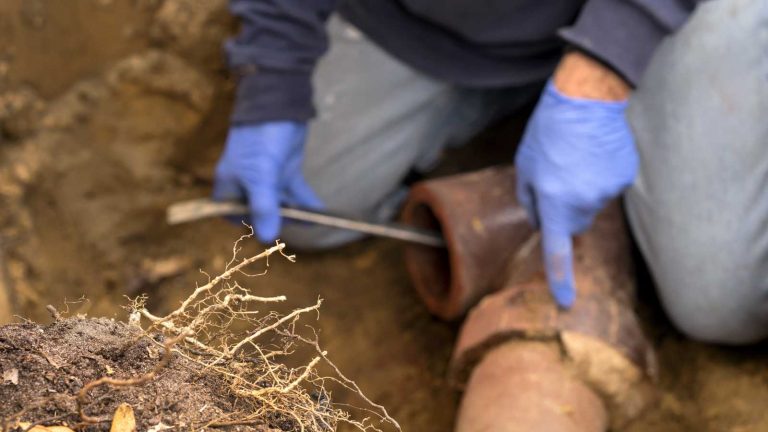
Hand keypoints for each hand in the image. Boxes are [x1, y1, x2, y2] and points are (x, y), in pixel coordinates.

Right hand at [212, 121, 322, 241]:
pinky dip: (307, 202)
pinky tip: (321, 212)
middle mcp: (246, 184)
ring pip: (281, 203)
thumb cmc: (261, 138)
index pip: (233, 215)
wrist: (279, 102)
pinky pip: (296, 192)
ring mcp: (267, 177)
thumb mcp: (261, 175)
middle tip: (301, 225)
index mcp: (230, 185)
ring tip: (317, 223)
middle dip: (279, 221)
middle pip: (260, 212)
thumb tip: (267, 238)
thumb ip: (264, 206)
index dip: (249, 223)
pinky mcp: (285, 169)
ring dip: (297, 214)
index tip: (270, 227)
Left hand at [515, 79, 637, 307]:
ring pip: (592, 204)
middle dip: (565, 211)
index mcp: (555, 201)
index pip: (557, 250)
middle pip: (575, 223)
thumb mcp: (525, 165)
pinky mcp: (626, 176)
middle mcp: (585, 201)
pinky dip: (600, 177)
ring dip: (582, 190)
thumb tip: (539, 223)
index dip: (560, 279)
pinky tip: (594, 154)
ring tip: (576, 159)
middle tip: (557, 179)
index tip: (565, 302)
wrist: (587, 98)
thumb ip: (529, 200)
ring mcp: (609, 190)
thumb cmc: (549, 131)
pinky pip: (608, 187)